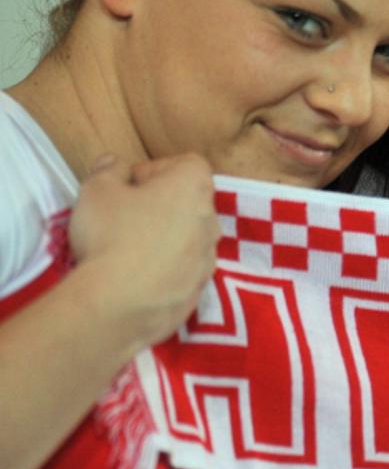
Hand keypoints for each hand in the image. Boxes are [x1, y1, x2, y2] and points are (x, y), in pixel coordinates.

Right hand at [68, 153, 219, 349]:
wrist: (116, 304)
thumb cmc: (109, 235)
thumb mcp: (97, 189)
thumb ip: (109, 170)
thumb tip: (115, 164)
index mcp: (193, 189)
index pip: (188, 164)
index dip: (158, 168)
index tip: (131, 185)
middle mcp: (211, 222)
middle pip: (190, 202)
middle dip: (161, 204)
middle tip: (125, 216)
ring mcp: (208, 260)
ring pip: (188, 239)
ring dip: (165, 239)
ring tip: (127, 250)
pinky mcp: (197, 291)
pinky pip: (182, 272)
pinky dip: (164, 270)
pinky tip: (134, 278)